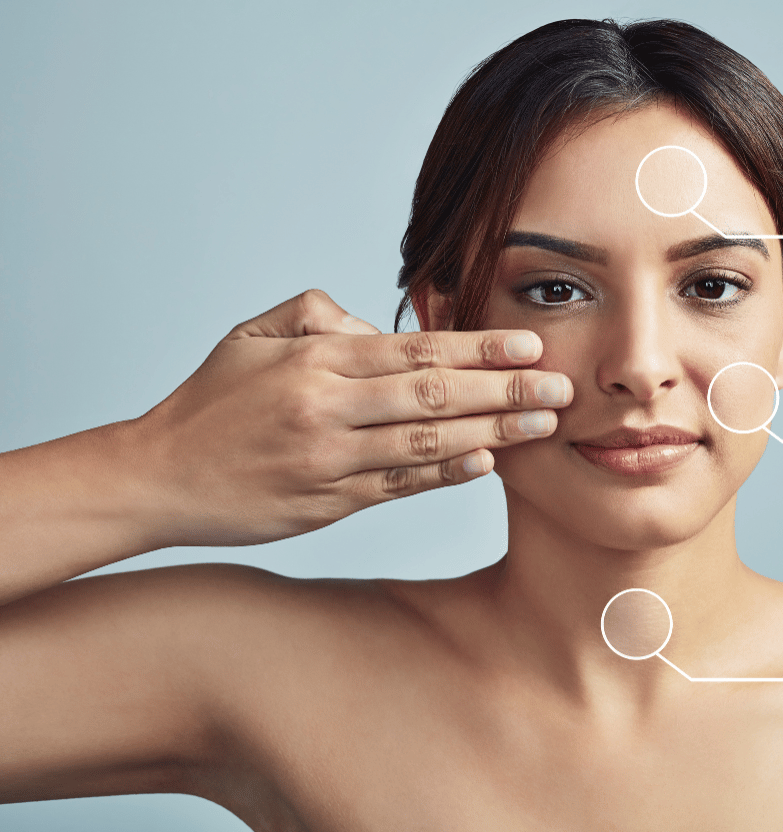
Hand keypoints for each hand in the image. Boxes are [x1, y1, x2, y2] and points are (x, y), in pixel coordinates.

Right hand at [132, 289, 570, 548]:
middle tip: (561, 386)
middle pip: (435, 394)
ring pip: (427, 441)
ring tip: (543, 425)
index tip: (529, 346)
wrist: (159, 478)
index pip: (415, 349)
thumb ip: (319, 315)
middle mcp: (328, 408)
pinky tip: (487, 463)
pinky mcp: (329, 503)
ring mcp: (331, 460)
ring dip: (493, 433)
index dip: (479, 349)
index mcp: (316, 359)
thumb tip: (378, 327)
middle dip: (505, 390)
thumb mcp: (252, 336)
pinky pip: (402, 484)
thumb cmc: (211, 402)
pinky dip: (446, 473)